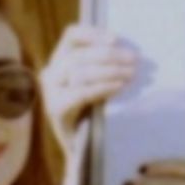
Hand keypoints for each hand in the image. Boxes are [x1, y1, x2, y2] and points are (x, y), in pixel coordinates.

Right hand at [41, 25, 139, 140]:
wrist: (84, 150)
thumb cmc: (96, 113)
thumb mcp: (98, 84)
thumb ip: (103, 66)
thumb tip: (129, 52)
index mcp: (60, 61)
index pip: (71, 36)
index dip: (93, 33)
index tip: (116, 39)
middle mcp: (51, 73)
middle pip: (79, 55)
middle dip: (109, 56)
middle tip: (134, 60)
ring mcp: (51, 92)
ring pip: (79, 72)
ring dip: (109, 71)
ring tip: (131, 74)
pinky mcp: (56, 109)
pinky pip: (80, 92)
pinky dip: (102, 87)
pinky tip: (119, 87)